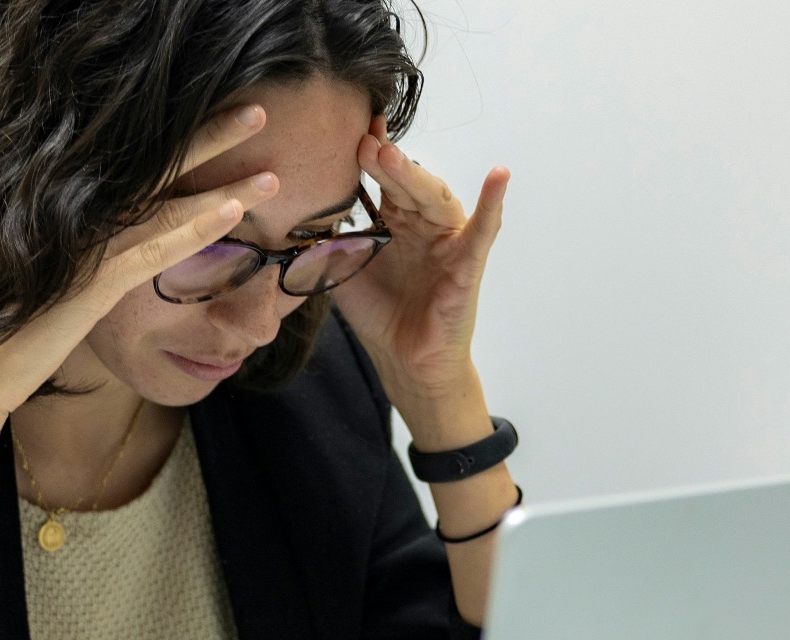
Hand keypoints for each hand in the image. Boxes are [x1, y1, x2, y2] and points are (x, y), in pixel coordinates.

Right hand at [0, 105, 281, 416]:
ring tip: (273, 171)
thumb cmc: (11, 331)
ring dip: (223, 184)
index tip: (224, 119)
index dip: (183, 140)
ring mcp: (86, 248)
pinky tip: (235, 210)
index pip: (141, 169)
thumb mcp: (55, 285)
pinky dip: (197, 228)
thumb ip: (86, 260)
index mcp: (74, 216)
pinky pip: (155, 250)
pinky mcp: (91, 283)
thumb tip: (115, 251)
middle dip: (211, 137)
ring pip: (166, 205)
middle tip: (258, 110)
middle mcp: (81, 220)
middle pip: (157, 168)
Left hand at [333, 116, 509, 415]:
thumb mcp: (341, 271)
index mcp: (394, 220)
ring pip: (434, 197)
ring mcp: (447, 240)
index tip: (346, 128)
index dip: (367, 154)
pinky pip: (483, 230)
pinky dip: (494, 202)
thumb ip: (323, 241)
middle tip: (360, 140)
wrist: (404, 361)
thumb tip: (290, 211)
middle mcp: (422, 223)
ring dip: (414, 175)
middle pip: (405, 182)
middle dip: (382, 160)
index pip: (381, 178)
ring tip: (390, 154)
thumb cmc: (380, 314)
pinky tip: (499, 175)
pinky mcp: (468, 263)